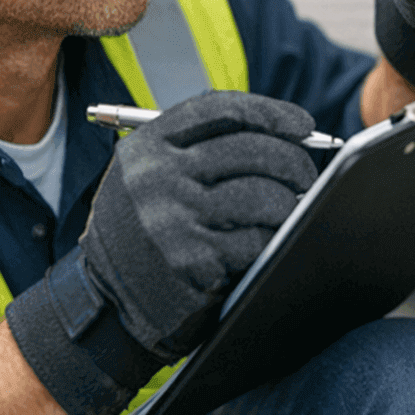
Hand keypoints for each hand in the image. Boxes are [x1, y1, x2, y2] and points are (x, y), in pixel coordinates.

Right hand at [6, 92, 317, 414]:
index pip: (221, 110)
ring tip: (294, 210)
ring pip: (262, 194)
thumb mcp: (151, 178)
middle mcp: (155, 177)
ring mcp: (171, 219)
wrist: (107, 305)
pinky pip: (257, 239)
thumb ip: (199, 149)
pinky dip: (275, 239)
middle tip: (307, 176)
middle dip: (293, 161)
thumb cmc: (145, 233)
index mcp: (146, 146)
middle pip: (250, 149)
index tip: (304, 125)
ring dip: (291, 203)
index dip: (270, 112)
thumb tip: (285, 134)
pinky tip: (273, 242)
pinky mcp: (190, 260)